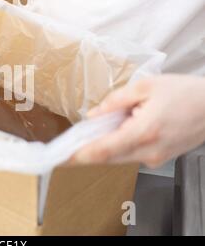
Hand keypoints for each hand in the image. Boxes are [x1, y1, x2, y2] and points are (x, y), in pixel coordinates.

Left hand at [71, 75, 204, 167]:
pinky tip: (115, 132)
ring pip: (117, 158)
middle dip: (84, 153)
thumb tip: (93, 115)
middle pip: (107, 158)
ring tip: (91, 133)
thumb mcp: (146, 87)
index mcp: (144, 131)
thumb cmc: (184, 93)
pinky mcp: (159, 159)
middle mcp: (149, 151)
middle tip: (66, 146)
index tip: (60, 158)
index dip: (78, 156)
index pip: (103, 150)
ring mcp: (155, 158)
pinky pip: (130, 156)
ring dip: (101, 148)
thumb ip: (115, 101)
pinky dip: (117, 147)